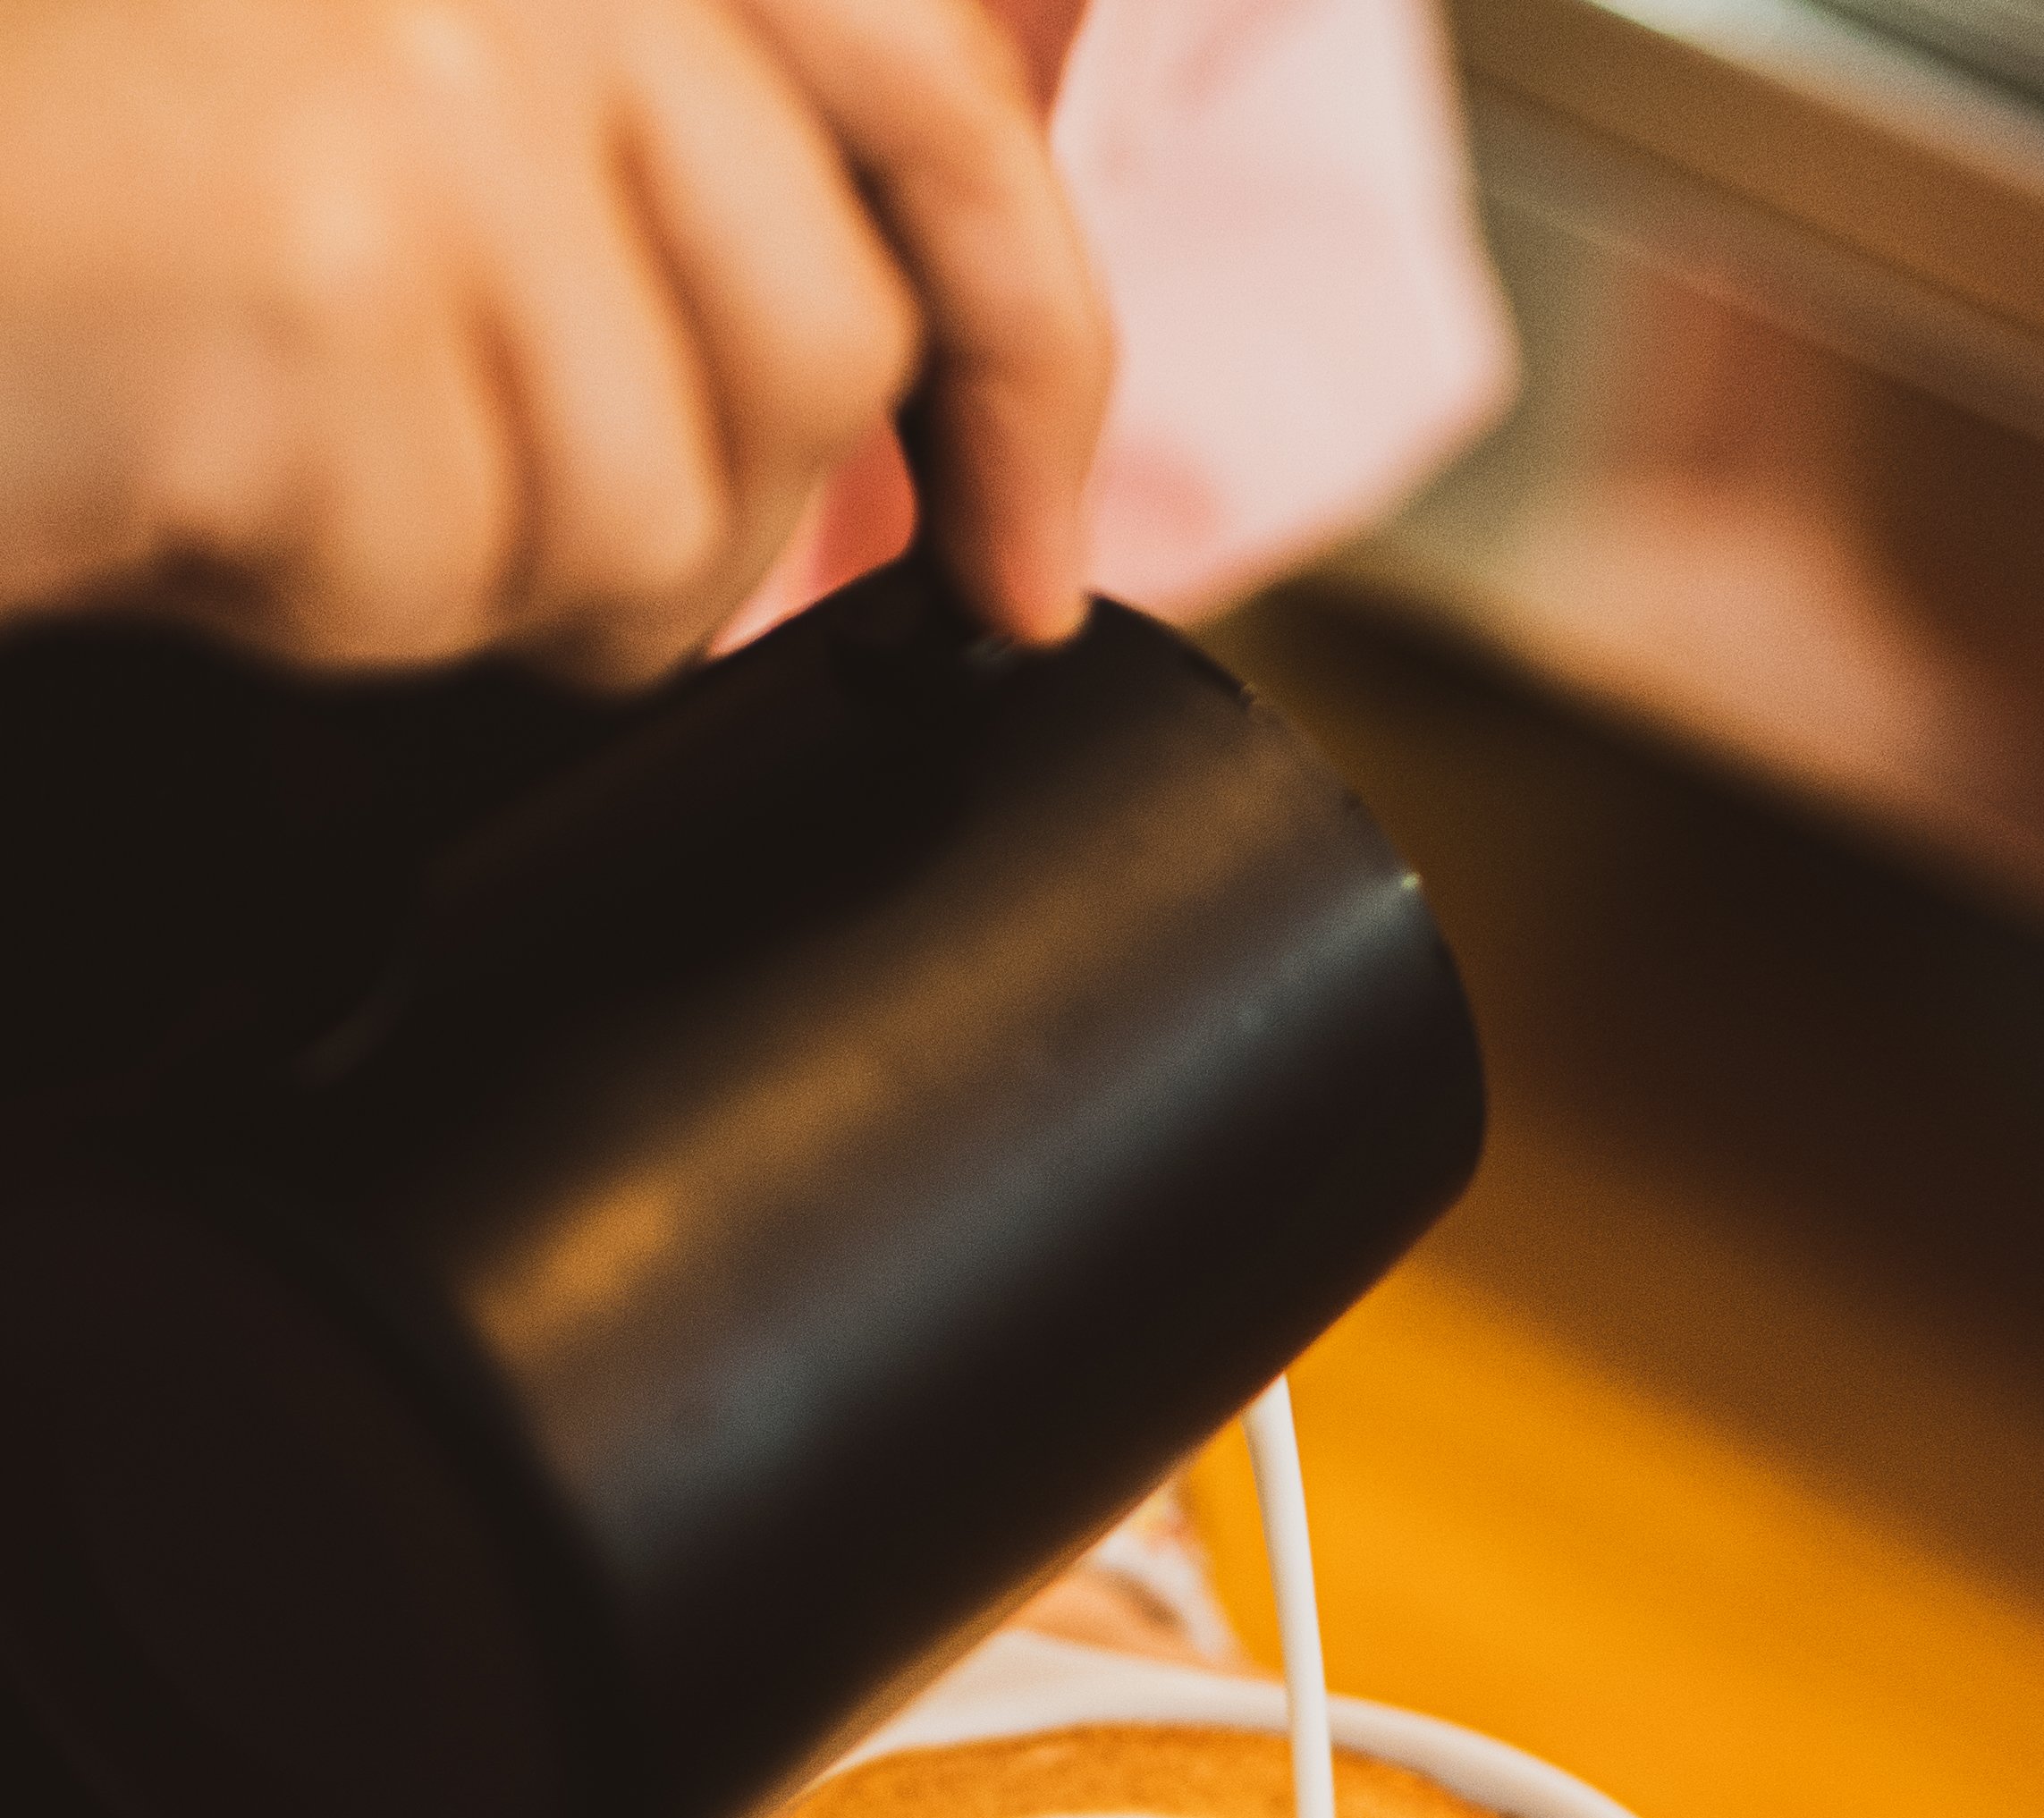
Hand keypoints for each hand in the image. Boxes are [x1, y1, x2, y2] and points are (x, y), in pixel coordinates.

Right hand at [0, 0, 1106, 677]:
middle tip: (489, 512)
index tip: (1020, 561)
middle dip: (693, 521)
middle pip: (822, 355)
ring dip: (487, 575)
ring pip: (661, 511)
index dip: (1025, 362)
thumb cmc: (114, 239)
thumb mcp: (436, 144)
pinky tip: (206, 488)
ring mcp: (439, 78)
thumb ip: (674, 181)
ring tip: (299, 467)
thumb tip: (965, 402)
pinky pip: (467, 574)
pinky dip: (332, 608)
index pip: (938, 108)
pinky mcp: (336, 258)